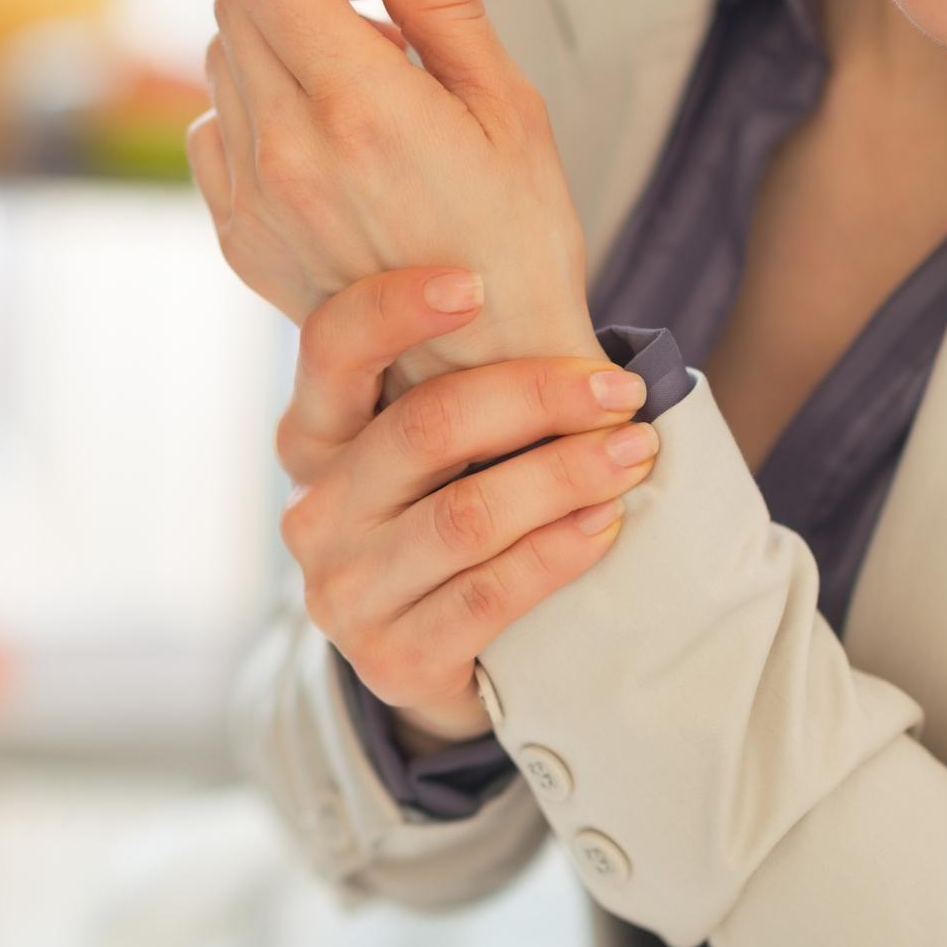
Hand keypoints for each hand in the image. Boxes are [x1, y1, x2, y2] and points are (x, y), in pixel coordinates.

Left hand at [188, 0, 597, 398]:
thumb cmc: (520, 245)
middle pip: (234, 11)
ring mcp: (255, 206)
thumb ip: (437, 0)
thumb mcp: (509, 104)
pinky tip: (319, 128)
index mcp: (358, 111)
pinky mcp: (242, 243)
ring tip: (360, 67)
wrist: (493, 373)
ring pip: (220, 69)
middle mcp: (289, 158)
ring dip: (276, 40)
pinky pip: (212, 138)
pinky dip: (252, 106)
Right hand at [283, 267, 655, 742]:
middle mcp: (314, 513)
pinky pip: (489, 594)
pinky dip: (557, 552)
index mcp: (312, 440)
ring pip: (466, 516)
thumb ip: (460, 392)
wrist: (428, 663)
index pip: (330, 351)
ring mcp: (345, 593)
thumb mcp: (425, 456)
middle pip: (426, 429)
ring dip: (565, 475)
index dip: (392, 309)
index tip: (475, 284)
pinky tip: (605, 525)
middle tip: (618, 389)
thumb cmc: (443, 524)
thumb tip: (574, 334)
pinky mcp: (392, 660)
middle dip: (536, 399)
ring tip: (634, 452)